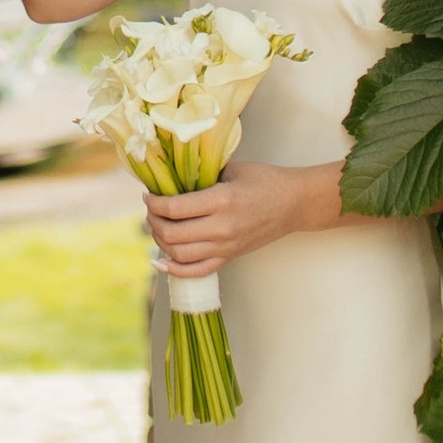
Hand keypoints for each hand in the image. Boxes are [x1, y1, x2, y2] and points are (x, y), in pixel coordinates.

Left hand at [144, 163, 326, 273]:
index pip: (174, 208)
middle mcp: (222, 228)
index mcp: (221, 200)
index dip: (154, 203)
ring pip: (179, 254)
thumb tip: (171, 181)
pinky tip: (161, 262)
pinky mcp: (230, 257)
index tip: (148, 196)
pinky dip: (175, 270)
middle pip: (172, 234)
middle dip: (153, 222)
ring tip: (158, 228)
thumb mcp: (232, 170)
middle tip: (151, 211)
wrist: (294, 204)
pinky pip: (197, 271)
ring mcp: (226, 246)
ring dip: (160, 242)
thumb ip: (202, 177)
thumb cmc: (265, 181)